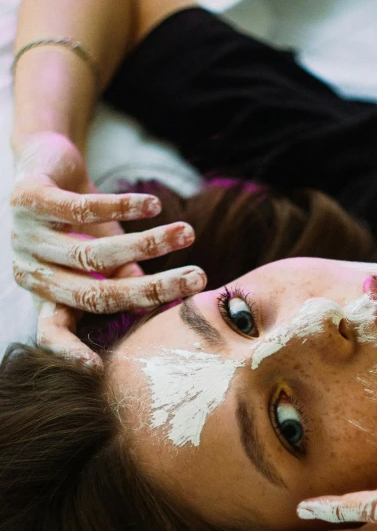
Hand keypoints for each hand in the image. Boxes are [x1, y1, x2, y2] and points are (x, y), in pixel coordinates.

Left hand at [10, 132, 205, 365]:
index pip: (50, 333)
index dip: (69, 352)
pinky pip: (84, 210)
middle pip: (94, 294)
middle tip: (197, 278)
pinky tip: (154, 205)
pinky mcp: (27, 198)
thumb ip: (125, 280)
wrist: (46, 161)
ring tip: (186, 234)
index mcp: (46, 294)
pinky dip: (124, 208)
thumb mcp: (105, 256)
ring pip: (93, 253)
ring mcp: (25, 236)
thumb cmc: (80, 219)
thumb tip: (164, 301)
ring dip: (147, 243)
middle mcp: (31, 271)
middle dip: (151, 289)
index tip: (96, 369)